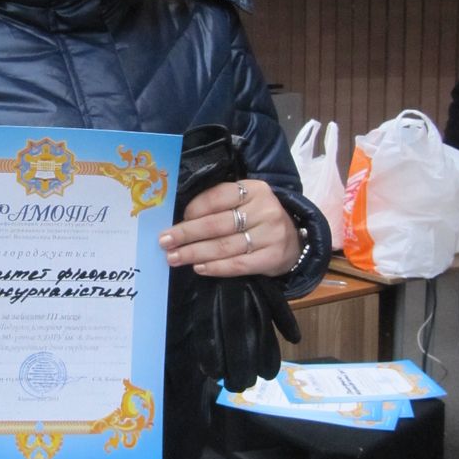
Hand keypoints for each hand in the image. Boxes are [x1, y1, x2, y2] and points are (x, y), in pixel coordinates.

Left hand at [160, 179, 299, 277]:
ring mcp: (271, 234)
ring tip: (174, 258)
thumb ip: (219, 205)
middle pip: (217, 224)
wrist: (293, 240)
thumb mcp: (244, 202)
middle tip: (164, 242)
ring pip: (224, 246)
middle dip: (186, 234)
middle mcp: (265, 209)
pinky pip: (239, 264)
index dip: (193, 211)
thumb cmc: (258, 218)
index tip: (174, 222)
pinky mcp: (273, 257)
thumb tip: (180, 219)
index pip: (217, 198)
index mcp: (254, 189)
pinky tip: (199, 268)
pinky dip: (216, 267)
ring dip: (195, 253)